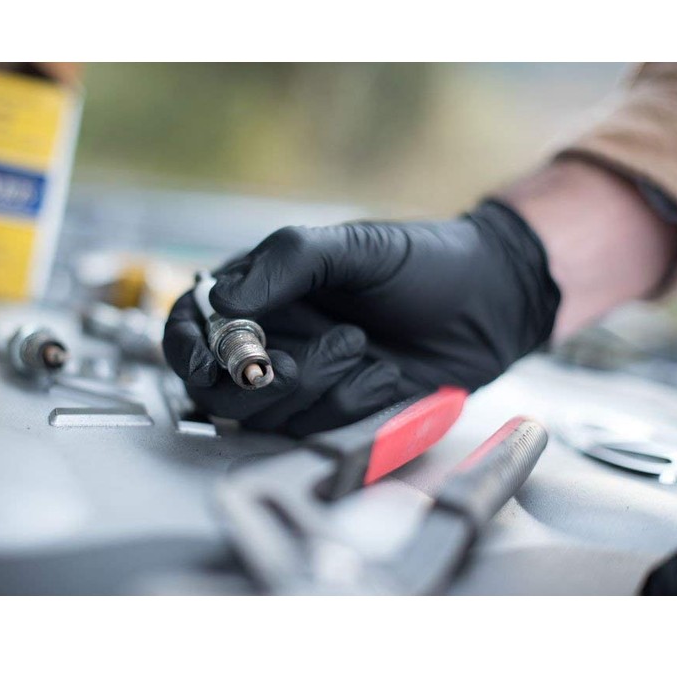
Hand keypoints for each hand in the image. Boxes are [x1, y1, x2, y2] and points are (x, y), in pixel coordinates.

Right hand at [163, 200, 559, 435]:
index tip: (204, 362)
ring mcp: (305, 378)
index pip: (195, 324)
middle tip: (291, 366)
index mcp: (263, 290)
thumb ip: (285, 262)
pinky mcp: (338, 411)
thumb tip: (222, 298)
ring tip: (360, 347)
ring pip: (267, 414)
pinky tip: (384, 374)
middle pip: (219, 386)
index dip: (187, 348)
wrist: (489, 303)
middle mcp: (275, 338)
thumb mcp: (354, 248)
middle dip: (255, 381)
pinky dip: (350, 403)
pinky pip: (318, 427)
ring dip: (314, 386)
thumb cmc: (422, 263)